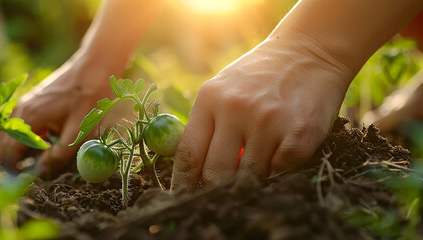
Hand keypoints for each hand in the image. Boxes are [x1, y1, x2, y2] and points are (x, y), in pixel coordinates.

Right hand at [0, 57, 122, 175]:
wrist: (94, 66)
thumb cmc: (89, 98)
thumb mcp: (78, 132)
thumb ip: (58, 156)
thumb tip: (40, 175)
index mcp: (27, 118)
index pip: (8, 153)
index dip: (11, 172)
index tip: (18, 186)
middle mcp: (20, 109)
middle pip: (3, 144)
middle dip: (9, 163)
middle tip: (20, 180)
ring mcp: (25, 103)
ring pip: (10, 135)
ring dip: (16, 151)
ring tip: (31, 165)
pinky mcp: (33, 101)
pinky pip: (20, 125)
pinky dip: (24, 139)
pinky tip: (41, 146)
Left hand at [171, 36, 354, 187]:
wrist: (309, 52)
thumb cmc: (259, 77)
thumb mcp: (223, 90)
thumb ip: (207, 126)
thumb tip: (191, 174)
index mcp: (210, 99)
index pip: (189, 153)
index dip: (183, 183)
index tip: (183, 198)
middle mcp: (236, 109)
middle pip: (215, 173)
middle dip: (216, 188)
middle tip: (221, 192)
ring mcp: (268, 121)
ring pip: (249, 176)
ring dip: (251, 178)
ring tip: (258, 159)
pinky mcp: (300, 133)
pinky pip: (280, 170)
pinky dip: (279, 168)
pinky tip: (281, 147)